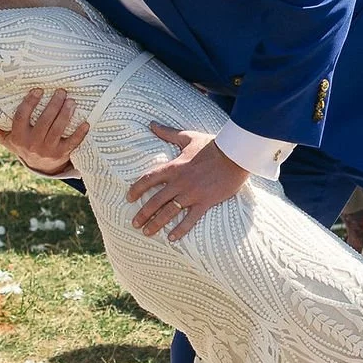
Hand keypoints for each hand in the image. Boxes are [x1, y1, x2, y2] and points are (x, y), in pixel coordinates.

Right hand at [0, 84, 88, 175]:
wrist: (39, 167)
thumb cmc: (23, 146)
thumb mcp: (7, 139)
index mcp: (18, 137)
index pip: (22, 117)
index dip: (30, 103)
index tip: (37, 90)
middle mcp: (32, 144)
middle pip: (44, 122)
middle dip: (53, 105)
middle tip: (61, 91)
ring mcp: (48, 150)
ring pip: (58, 130)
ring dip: (66, 114)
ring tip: (72, 101)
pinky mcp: (62, 154)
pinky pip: (72, 143)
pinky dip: (80, 133)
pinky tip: (85, 122)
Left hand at [127, 123, 247, 239]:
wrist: (235, 155)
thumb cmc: (212, 145)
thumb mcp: (187, 137)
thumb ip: (167, 133)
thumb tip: (151, 124)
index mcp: (173, 167)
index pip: (148, 179)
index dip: (136, 189)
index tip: (128, 198)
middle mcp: (179, 182)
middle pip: (155, 200)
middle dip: (143, 213)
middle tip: (134, 223)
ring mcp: (192, 194)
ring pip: (169, 212)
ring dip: (156, 224)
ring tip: (147, 232)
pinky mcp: (205, 202)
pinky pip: (190, 219)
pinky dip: (180, 230)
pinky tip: (172, 238)